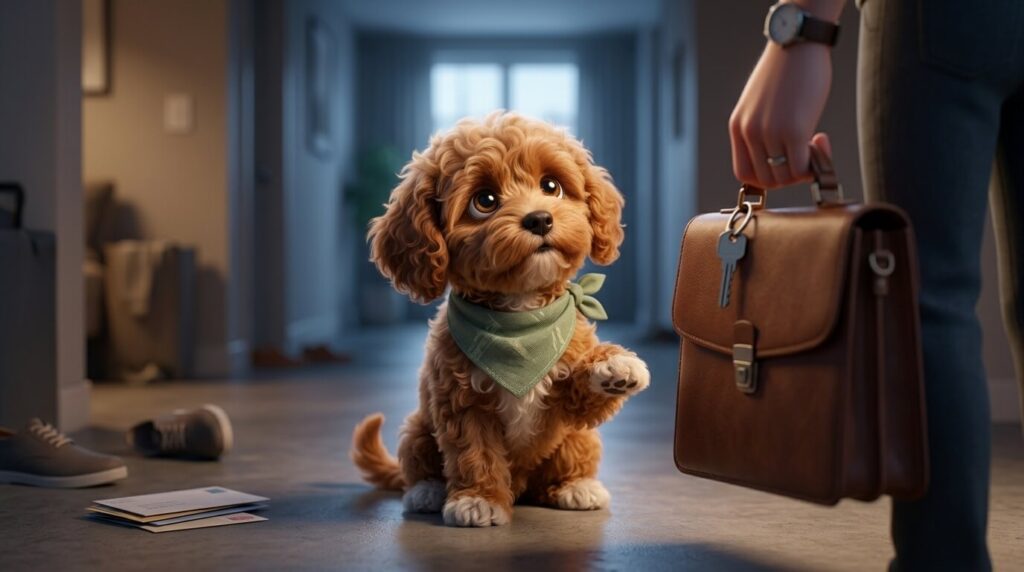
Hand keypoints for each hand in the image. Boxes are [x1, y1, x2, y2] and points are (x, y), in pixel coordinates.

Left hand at [729, 42, 832, 188]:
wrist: (796, 44)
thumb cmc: (783, 72)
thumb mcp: (758, 104)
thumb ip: (760, 128)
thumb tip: (777, 155)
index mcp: (737, 127)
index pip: (743, 173)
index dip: (766, 178)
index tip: (783, 165)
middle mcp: (749, 132)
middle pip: (766, 179)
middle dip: (789, 176)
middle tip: (805, 156)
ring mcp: (770, 132)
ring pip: (785, 177)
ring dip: (804, 170)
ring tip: (815, 145)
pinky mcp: (794, 129)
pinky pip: (802, 168)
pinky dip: (816, 164)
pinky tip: (822, 141)